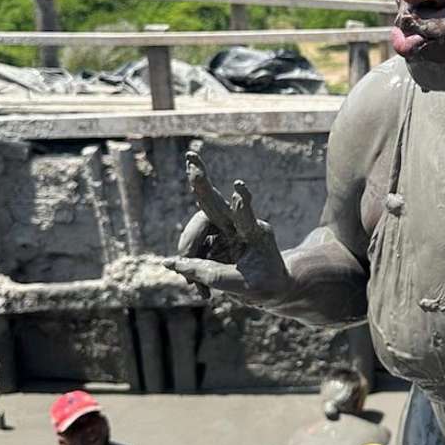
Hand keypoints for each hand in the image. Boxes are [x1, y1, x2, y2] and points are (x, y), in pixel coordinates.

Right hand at [163, 152, 292, 304]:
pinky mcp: (213, 239)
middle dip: (200, 182)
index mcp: (255, 233)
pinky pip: (192, 250)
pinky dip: (190, 267)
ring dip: (188, 255)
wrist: (273, 287)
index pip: (246, 216)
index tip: (239, 186)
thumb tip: (170, 263)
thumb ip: (208, 274)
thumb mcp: (242, 286)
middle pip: (214, 203)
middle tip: (191, 157)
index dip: (241, 202)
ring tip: (192, 284)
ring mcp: (224, 230)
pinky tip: (198, 286)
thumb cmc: (266, 284)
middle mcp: (238, 225)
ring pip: (195, 232)